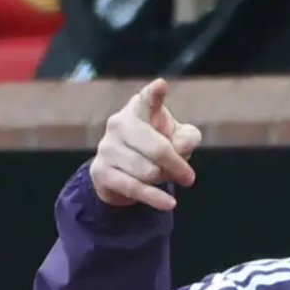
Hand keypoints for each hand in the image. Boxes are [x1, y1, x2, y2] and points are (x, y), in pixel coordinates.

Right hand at [90, 79, 201, 210]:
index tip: (161, 86)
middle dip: (177, 165)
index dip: (155, 94)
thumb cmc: (156, 146)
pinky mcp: (101, 171)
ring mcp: (106, 147)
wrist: (124, 171)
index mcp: (138, 110)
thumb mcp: (177, 138)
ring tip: (163, 178)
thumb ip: (187, 137)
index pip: (147, 99)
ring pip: (149, 171)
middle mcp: (118, 124)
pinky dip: (154, 197)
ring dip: (163, 179)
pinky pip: (134, 187)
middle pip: (158, 149)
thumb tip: (184, 145)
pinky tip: (169, 203)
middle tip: (189, 177)